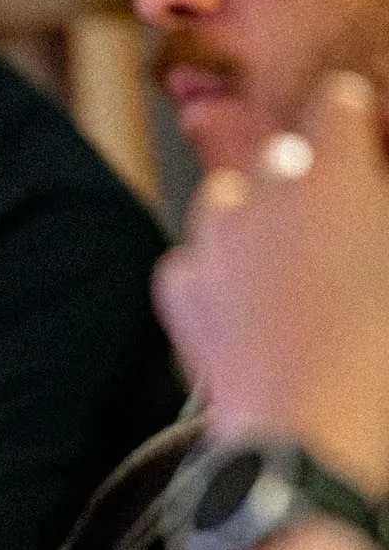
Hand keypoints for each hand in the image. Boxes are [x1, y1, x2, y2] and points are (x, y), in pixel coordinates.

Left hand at [155, 72, 388, 490]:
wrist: (311, 444)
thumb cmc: (383, 361)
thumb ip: (386, 210)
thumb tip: (375, 207)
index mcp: (337, 173)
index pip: (337, 106)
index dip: (355, 122)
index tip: (367, 143)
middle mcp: (266, 194)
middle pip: (282, 156)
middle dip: (307, 178)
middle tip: (337, 228)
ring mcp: (215, 243)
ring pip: (226, 203)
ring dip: (251, 220)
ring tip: (284, 268)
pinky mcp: (182, 296)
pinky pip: (191, 266)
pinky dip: (212, 279)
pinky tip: (241, 313)